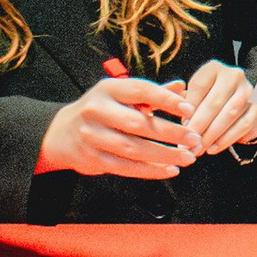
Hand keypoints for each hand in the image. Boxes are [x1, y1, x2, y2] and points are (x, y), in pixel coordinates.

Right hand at [36, 66, 199, 181]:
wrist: (62, 133)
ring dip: (164, 155)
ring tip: (187, 157)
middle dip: (170, 132)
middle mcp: (97, 110)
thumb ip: (152, 93)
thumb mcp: (121, 94)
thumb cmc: (102, 110)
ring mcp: (93, 136)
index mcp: (108, 89)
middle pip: (138, 123)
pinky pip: (126, 167)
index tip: (189, 109)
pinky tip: (170, 170)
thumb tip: (182, 87)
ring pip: (134, 148)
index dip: (166, 99)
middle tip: (194, 138)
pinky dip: (150, 170)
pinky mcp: (93, 159)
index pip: (140, 91)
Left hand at [181, 59, 256, 157]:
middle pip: (214, 102)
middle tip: (187, 143)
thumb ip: (181, 100)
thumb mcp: (195, 96)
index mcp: (214, 69)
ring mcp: (248, 91)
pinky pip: (242, 126)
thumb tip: (171, 114)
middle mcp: (233, 76)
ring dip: (211, 135)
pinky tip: (213, 148)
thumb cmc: (209, 101)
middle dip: (199, 125)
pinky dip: (226, 139)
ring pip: (229, 115)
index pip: (199, 86)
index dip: (188, 107)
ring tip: (198, 148)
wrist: (240, 108)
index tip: (181, 126)